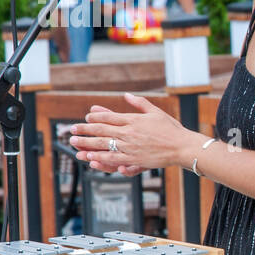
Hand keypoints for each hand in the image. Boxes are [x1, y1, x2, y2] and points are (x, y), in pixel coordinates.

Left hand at [69, 93, 193, 174]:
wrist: (182, 147)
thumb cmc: (171, 129)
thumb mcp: (156, 112)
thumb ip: (139, 103)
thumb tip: (126, 95)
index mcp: (134, 120)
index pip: (109, 117)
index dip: (95, 117)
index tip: (86, 118)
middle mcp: (129, 133)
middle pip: (102, 130)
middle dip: (84, 131)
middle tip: (72, 131)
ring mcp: (130, 146)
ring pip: (104, 145)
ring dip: (87, 144)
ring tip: (75, 144)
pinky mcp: (134, 159)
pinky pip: (113, 158)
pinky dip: (100, 158)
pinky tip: (90, 157)